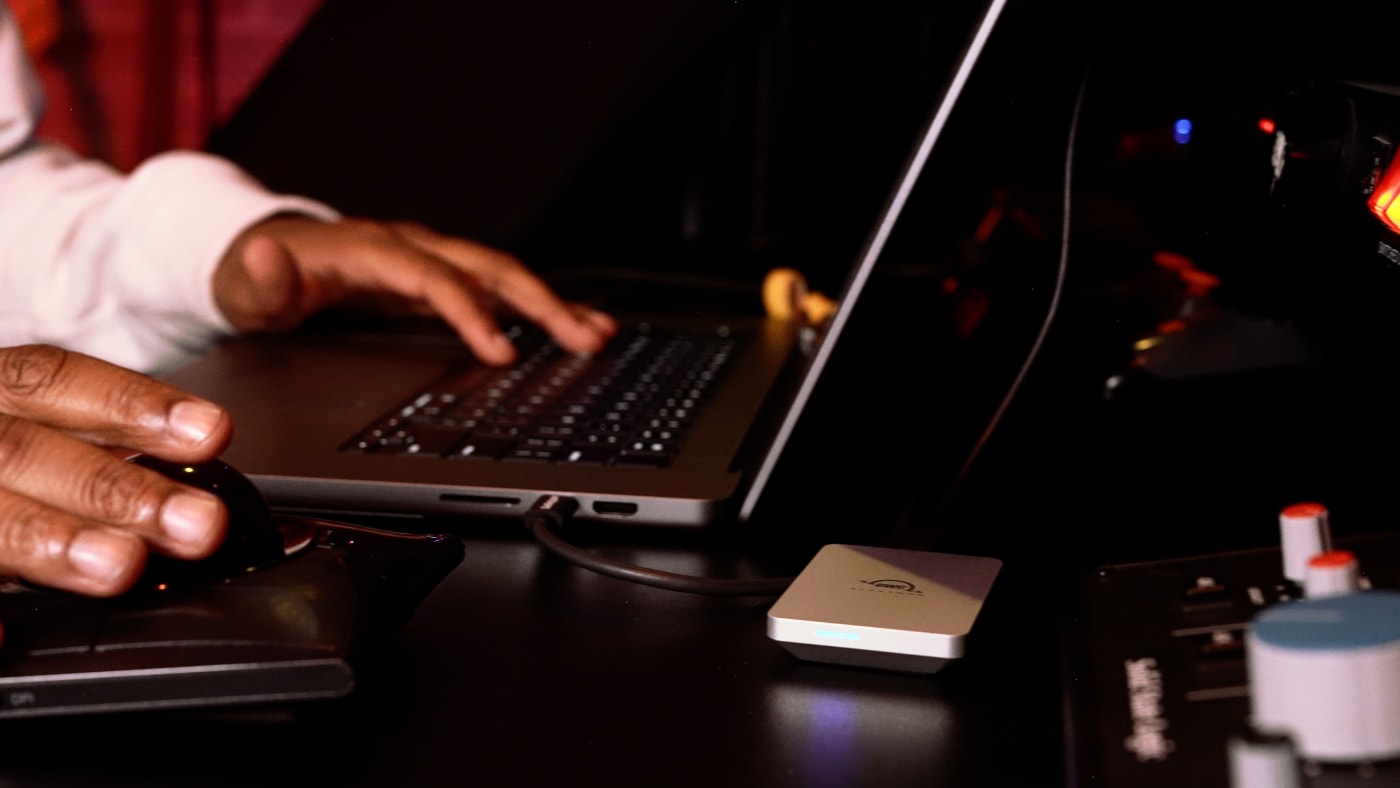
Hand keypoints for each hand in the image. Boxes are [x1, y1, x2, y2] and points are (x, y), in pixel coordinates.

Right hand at [0, 345, 232, 640]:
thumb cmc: (0, 469)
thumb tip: (196, 502)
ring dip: (49, 538)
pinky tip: (2, 635)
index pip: (53, 381)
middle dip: (113, 487)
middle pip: (20, 450)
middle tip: (197, 524)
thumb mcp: (31, 441)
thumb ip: (98, 459)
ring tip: (118, 566)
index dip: (132, 405)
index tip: (213, 432)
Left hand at [212, 216, 617, 364]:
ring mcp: (428, 261)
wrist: (262, 258)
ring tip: (597, 334)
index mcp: (371, 251)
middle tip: (582, 338)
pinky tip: (574, 329)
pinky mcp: (438, 279)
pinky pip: (495, 290)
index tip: (500, 350)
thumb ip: (261, 276)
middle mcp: (410, 248)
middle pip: (488, 268)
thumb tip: (265, 252)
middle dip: (540, 303)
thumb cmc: (257, 279)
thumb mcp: (246, 284)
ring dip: (552, 305)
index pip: (434, 278)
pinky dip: (536, 309)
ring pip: (503, 276)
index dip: (471, 311)